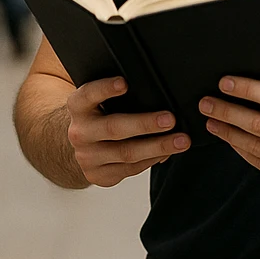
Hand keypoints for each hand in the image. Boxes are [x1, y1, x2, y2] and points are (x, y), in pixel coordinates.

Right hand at [66, 76, 189, 187]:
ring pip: (127, 153)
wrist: (80, 144)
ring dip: (158, 147)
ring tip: (181, 141)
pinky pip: (131, 169)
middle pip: (114, 128)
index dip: (105, 88)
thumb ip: (119, 95)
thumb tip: (157, 96)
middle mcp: (80, 132)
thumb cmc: (99, 115)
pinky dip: (153, 159)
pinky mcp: (99, 175)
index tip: (124, 83)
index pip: (88, 94)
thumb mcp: (100, 101)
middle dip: (145, 124)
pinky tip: (167, 152)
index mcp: (78, 107)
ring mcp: (87, 157)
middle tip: (170, 119)